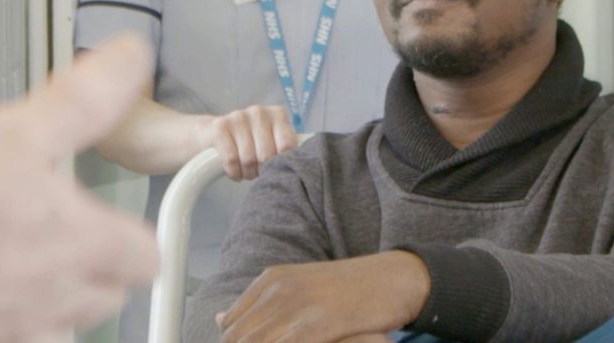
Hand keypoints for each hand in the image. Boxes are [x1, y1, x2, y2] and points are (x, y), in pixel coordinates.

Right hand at [0, 34, 159, 342]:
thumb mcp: (26, 130)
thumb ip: (87, 98)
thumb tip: (129, 59)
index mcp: (85, 246)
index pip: (145, 257)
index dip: (136, 240)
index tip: (122, 225)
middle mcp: (57, 299)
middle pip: (107, 297)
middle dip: (99, 272)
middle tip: (69, 240)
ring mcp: (14, 330)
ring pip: (58, 326)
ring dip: (51, 302)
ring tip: (20, 264)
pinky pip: (6, 339)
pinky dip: (2, 320)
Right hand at [196, 104, 297, 179]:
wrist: (213, 135)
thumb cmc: (251, 144)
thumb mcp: (272, 143)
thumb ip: (287, 150)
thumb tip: (304, 165)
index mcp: (277, 114)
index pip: (287, 146)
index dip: (281, 164)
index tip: (275, 168)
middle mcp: (259, 111)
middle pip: (267, 155)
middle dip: (262, 170)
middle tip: (258, 172)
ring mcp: (239, 116)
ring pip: (249, 159)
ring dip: (247, 173)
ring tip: (247, 172)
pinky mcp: (220, 126)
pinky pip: (231, 159)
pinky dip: (234, 172)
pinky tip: (235, 171)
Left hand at [216, 251, 430, 342]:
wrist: (395, 278)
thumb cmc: (352, 289)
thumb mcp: (299, 288)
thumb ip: (260, 305)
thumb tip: (218, 320)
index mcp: (271, 279)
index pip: (231, 325)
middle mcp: (278, 289)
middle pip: (238, 338)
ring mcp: (297, 305)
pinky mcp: (317, 323)